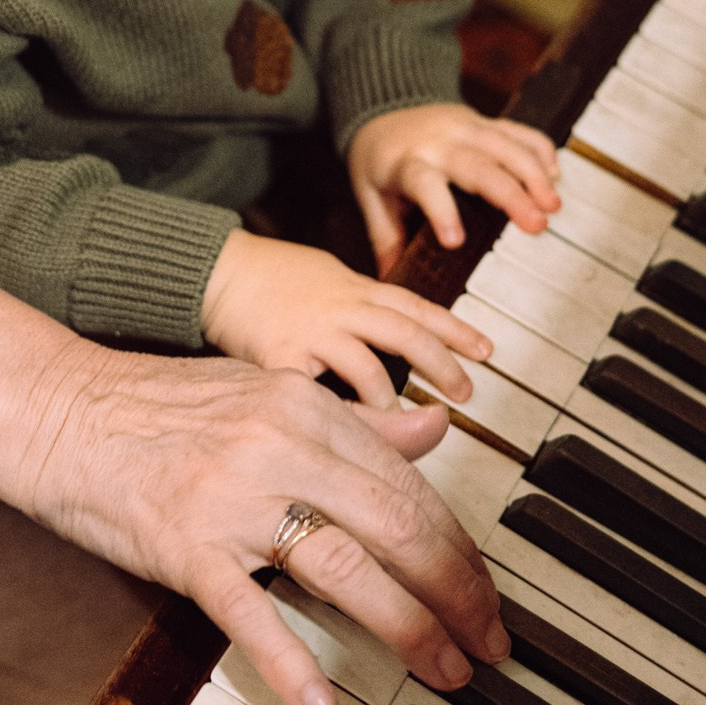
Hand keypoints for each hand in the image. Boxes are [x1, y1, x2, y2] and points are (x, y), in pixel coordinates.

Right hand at [31, 346, 509, 704]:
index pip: (408, 483)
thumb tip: (433, 434)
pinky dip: (289, 662)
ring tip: (444, 671)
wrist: (56, 407)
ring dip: (408, 627)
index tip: (484, 588)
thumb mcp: (264, 394)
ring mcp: (233, 496)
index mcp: (306, 407)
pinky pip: (248, 610)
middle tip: (491, 643)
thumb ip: (351, 421)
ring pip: (345, 568)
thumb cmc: (156, 406)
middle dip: (458, 591)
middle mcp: (281, 445)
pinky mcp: (183, 543)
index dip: (458, 543)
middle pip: (399, 526)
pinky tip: (322, 703)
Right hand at [201, 228, 492, 407]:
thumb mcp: (329, 279)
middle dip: (443, 364)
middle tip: (466, 393)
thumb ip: (363, 303)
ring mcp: (314, 330)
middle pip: (408, 333)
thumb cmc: (272, 278)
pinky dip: (344, 413)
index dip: (457, 330)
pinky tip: (356, 432)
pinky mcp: (283, 356)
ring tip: (415, 422)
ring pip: (372, 364)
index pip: (419, 307)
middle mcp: (343, 306)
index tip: (486, 350)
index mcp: (357, 289)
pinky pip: (322, 392)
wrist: (219, 272)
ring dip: (398, 396)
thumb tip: (400, 324)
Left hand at [348, 102, 559, 275]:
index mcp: (407, 164)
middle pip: (478, 167)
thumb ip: (386, 239)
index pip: (424, 185)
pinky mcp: (485, 121)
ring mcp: (466, 128)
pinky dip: (539, 149)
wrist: (383, 109)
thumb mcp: (372, 198)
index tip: (455, 241)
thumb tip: (391, 283)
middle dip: (511, 195)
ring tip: (553, 205)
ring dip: (534, 173)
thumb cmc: (380, 161)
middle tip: (537, 225)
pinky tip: (554, 175)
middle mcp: (439, 144)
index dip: (441, 211)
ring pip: (506, 145)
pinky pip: (518, 130)